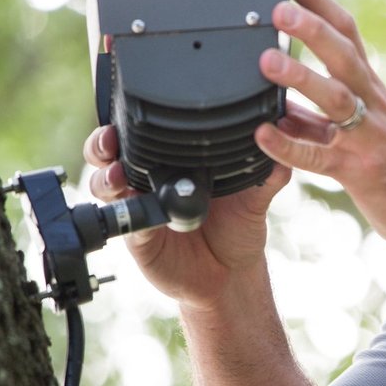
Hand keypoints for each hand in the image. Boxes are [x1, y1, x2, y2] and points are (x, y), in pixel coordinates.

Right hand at [83, 123, 290, 309]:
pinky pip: (123, 221)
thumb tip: (282, 142)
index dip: (126, 119)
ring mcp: (139, 206)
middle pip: (109, 151)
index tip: (129, 112)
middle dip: (102, 142)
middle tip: (112, 141)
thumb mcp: (254, 196)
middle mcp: (149, 179)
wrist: (230, 273)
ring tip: (119, 177)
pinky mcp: (138, 235)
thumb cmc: (237, 228)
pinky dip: (126, 214)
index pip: (141, 131)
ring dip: (106, 176)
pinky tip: (137, 212)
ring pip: (105, 183)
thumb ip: (265, 172)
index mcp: (172, 160)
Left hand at [255, 0, 385, 250]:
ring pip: (334, 98)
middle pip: (343, 54)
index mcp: (370, 88)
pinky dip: (289, 145)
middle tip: (276, 6)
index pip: (346, 32)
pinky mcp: (359, 172)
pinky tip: (262, 134)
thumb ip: (315, 118)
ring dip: (300, 76)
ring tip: (265, 61)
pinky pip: (319, 156)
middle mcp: (371, 104)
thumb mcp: (359, 133)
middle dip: (311, 27)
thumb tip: (274, 106)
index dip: (318, 1)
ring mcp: (367, 136)